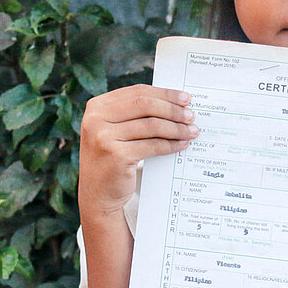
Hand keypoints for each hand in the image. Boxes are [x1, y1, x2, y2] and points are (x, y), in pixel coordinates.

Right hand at [78, 84, 198, 217]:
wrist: (97, 195)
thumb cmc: (112, 158)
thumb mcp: (114, 130)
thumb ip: (134, 114)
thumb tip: (175, 103)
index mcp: (97, 106)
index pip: (137, 92)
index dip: (164, 94)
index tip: (185, 98)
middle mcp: (96, 119)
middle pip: (145, 105)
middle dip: (172, 109)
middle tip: (191, 116)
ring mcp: (104, 137)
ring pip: (151, 125)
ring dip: (176, 128)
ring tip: (192, 131)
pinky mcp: (117, 156)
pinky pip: (153, 146)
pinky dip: (171, 144)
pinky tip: (182, 144)